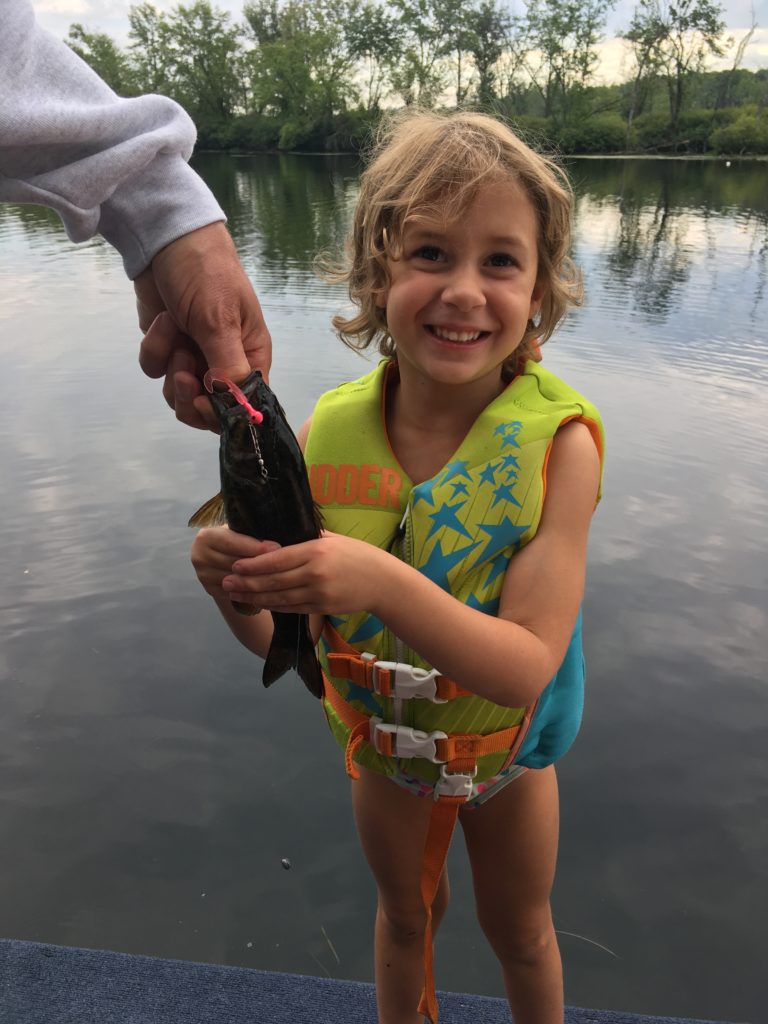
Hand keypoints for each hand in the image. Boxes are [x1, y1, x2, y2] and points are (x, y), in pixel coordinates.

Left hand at [135, 222, 271, 430]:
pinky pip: (156, 370)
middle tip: (181, 374)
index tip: (204, 402)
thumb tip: (235, 407)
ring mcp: (194, 357)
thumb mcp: (220, 319)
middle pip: (210, 410)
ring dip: (171, 372)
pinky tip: (163, 323)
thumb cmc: (206, 272)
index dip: (224, 413)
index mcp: (251, 357)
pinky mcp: (166, 348)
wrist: (165, 240)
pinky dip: (155, 350)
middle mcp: (225, 362)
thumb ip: (228, 366)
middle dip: (191, 397)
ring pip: (179, 395)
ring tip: (175, 337)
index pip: (246, 405)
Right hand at [191, 527, 278, 605]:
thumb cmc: (235, 538)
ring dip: (255, 577)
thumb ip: (248, 532)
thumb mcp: (238, 530)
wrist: (220, 553)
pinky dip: (249, 588)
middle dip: (258, 563)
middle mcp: (199, 556)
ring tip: (275, 573)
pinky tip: (264, 585)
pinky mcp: (210, 590)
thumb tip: (273, 538)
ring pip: (235, 579)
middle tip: (281, 563)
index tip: (275, 548)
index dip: (254, 546)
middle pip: (233, 562)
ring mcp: (203, 575)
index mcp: (206, 536)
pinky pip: (234, 591)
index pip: (232, 542)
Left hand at [221, 532, 387, 614]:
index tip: (235, 565)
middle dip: (246, 582)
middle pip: (273, 580)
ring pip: (279, 597)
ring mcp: (318, 593)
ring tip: (235, 594)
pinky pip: (292, 608)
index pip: (276, 559)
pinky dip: (274, 605)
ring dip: (254, 596)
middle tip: (225, 582)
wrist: (383, 582)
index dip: (253, 564)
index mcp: (316, 551)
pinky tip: (260, 602)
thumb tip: (280, 536)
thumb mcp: (334, 539)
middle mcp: (315, 573)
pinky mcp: (322, 608)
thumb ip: (308, 539)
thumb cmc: (358, 556)